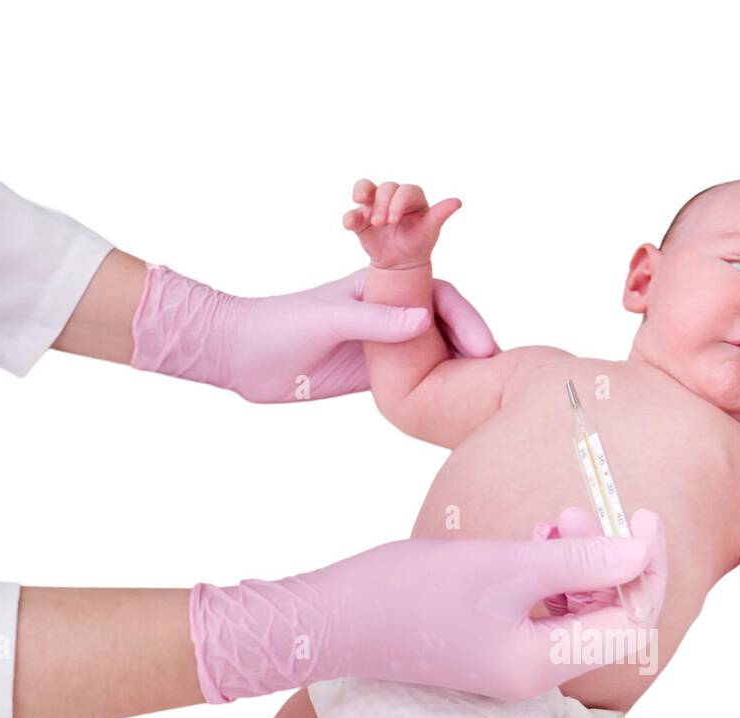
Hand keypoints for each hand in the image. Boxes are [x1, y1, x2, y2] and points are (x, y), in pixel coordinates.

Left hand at [131, 266, 497, 401]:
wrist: (240, 357)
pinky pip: (417, 381)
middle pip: (445, 326)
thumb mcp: (329, 320)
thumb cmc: (278, 326)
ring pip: (435, 354)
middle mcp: (389, 314)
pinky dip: (439, 391)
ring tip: (488, 394)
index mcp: (382, 287)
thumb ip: (376, 321)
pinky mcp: (376, 376)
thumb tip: (423, 320)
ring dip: (461, 370)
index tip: (485, 346)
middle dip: (473, 346)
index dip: (466, 319)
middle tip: (498, 374)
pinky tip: (459, 407)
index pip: (438, 297)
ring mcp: (385, 347)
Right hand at [189, 516, 667, 704]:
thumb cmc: (410, 591)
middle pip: (610, 618)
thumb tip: (643, 553)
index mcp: (545, 665)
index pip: (633, 623)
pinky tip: (533, 540)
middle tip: (577, 510)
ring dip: (577, 562)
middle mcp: (536, 674)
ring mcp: (513, 663)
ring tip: (553, 520)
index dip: (648, 568)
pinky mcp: (492, 645)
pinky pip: (544, 611)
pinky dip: (548, 574)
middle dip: (609, 561)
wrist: (333, 617)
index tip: (645, 514)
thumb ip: (581, 562)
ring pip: (578, 611)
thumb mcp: (505, 566)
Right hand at [343, 180, 460, 269]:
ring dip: (363, 197)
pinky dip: (349, 217)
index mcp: (412, 197)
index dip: (398, 202)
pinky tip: (349, 225)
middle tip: (382, 224)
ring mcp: (376, 205)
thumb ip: (440, 215)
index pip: (405, 191)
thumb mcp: (430, 231)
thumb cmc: (419, 244)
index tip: (394, 220)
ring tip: (363, 211)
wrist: (401, 264)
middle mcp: (393, 196)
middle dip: (381, 204)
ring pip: (365, 189)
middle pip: (385, 188)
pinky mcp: (361, 217)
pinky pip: (352, 212)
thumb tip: (458, 201)